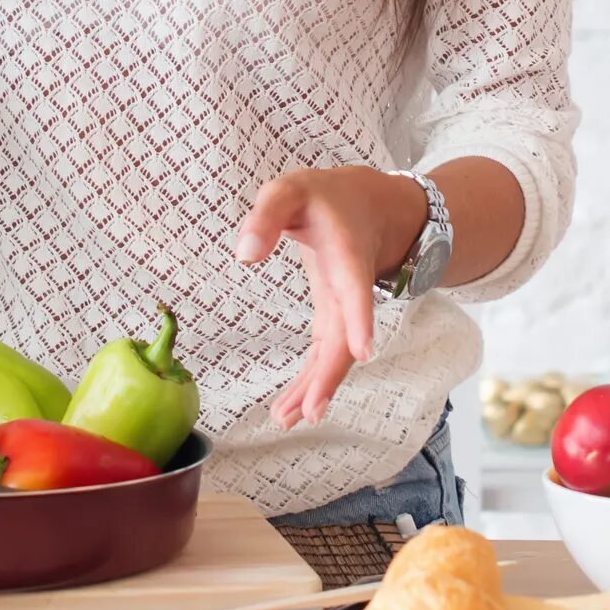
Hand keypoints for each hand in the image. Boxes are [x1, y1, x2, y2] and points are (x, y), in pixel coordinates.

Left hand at [233, 167, 427, 430]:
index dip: (359, 320)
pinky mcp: (334, 317)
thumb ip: (266, 215)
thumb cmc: (323, 196)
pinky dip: (311, 380)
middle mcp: (350, 290)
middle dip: (327, 377)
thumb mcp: (290, 191)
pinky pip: (326, 354)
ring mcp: (344, 308)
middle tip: (309, 413)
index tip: (362, 352)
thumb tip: (244, 255)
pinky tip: (290, 407)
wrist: (365, 202)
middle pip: (344, 339)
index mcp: (346, 256)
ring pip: (334, 356)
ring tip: (286, 419)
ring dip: (314, 388)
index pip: (356, 291)